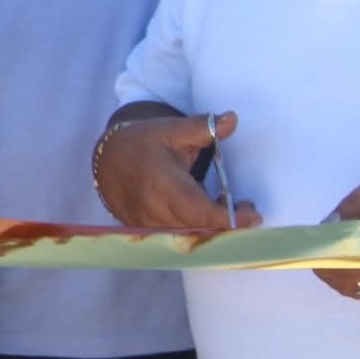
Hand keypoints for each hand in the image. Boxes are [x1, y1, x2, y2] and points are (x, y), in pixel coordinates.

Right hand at [93, 110, 259, 230]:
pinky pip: (175, 240)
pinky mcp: (144, 231)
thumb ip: (203, 127)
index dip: (231, 219)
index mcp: (163, 184)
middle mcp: (153, 209)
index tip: (252, 211)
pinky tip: (204, 218)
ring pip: (188, 239)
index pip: (202, 213)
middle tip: (244, 210)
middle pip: (200, 231)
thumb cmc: (142, 141)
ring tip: (225, 211)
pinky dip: (195, 234)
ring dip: (212, 231)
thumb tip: (231, 118)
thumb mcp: (172, 129)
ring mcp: (147, 224)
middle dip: (227, 226)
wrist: (107, 156)